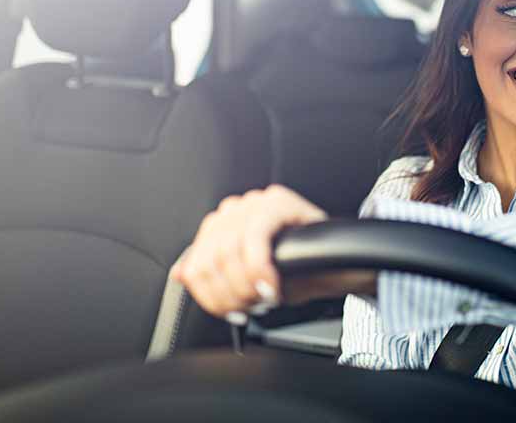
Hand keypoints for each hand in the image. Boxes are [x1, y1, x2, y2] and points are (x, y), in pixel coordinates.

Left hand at [171, 184, 327, 321]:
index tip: (231, 313)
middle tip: (251, 309)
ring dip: (246, 286)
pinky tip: (272, 286)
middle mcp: (234, 210)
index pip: (196, 263)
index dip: (211, 296)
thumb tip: (181, 274)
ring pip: (229, 252)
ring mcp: (255, 202)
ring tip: (264, 299)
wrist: (334, 264)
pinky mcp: (277, 202)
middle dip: (230, 295)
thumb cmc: (292, 271)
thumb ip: (212, 273)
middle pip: (210, 261)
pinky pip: (256, 240)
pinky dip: (260, 270)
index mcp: (221, 225)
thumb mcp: (245, 278)